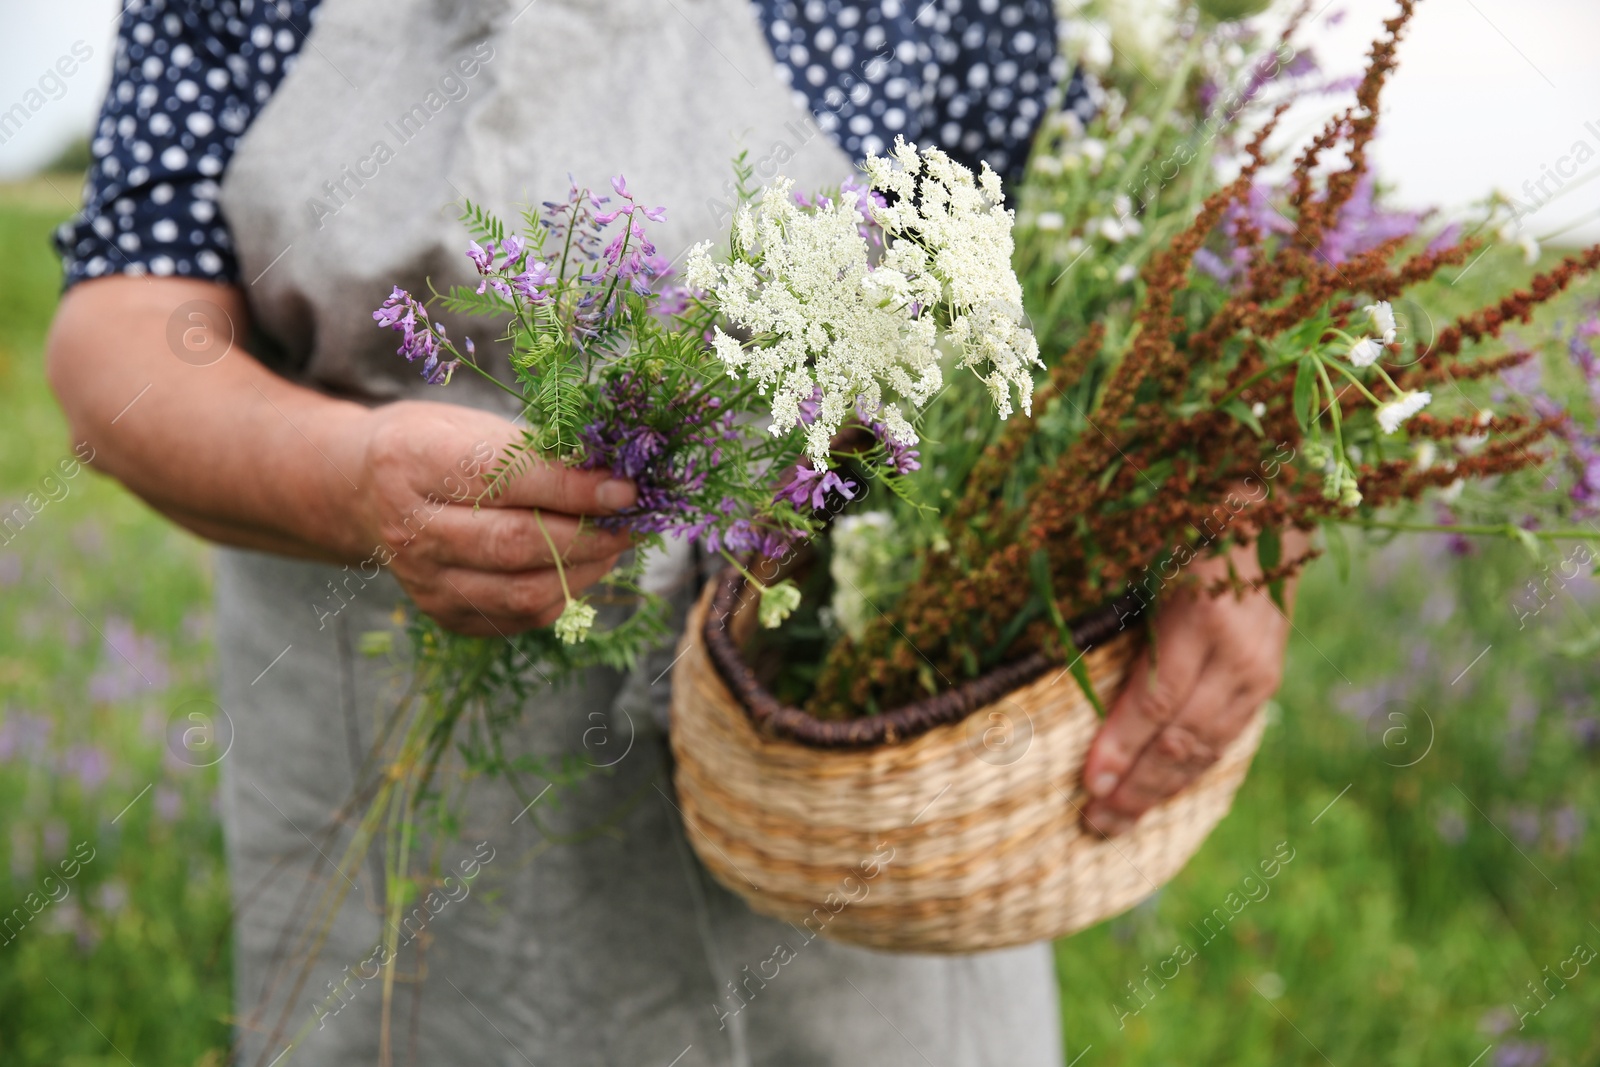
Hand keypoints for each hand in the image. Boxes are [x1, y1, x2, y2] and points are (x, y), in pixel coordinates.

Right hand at [354, 399, 635, 635]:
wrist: (362, 492)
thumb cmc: (432, 447)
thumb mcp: (471, 425)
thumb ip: (534, 450)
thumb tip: (611, 474)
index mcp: (411, 462)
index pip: (505, 479)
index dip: (573, 487)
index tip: (625, 488)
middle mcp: (410, 528)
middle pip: (514, 544)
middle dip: (589, 535)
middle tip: (631, 521)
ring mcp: (423, 580)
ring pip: (523, 592)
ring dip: (585, 570)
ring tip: (614, 542)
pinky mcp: (443, 614)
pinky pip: (519, 616)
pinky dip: (564, 592)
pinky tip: (582, 564)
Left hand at [1078, 530, 1303, 836]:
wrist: (1269, 504)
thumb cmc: (1184, 525)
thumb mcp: (1145, 557)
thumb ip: (1113, 612)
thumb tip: (1052, 659)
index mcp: (1201, 617)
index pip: (1156, 700)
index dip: (1121, 746)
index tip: (1089, 784)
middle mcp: (1238, 652)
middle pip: (1182, 737)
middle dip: (1136, 786)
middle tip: (1095, 823)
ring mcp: (1260, 670)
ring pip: (1207, 748)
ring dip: (1159, 790)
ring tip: (1117, 822)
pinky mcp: (1268, 680)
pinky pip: (1226, 738)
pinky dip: (1189, 771)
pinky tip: (1158, 794)